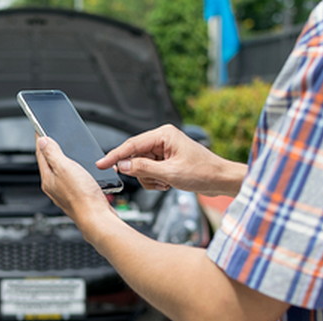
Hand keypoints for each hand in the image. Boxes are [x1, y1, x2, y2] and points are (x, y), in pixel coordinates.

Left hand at [35, 136, 114, 227]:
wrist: (97, 219)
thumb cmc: (82, 197)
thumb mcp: (65, 168)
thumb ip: (53, 153)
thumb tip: (43, 141)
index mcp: (48, 179)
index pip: (40, 154)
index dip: (41, 139)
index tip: (40, 127)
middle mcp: (55, 187)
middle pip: (50, 162)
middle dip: (52, 149)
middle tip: (52, 136)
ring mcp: (66, 192)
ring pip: (63, 171)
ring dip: (65, 159)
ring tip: (66, 150)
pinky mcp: (78, 196)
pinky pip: (74, 179)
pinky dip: (76, 170)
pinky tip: (82, 169)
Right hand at [96, 124, 245, 196]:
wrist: (221, 180)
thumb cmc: (203, 173)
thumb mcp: (170, 174)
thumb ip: (143, 169)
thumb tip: (122, 166)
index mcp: (163, 135)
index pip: (131, 145)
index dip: (114, 156)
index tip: (101, 163)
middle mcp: (163, 139)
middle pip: (135, 157)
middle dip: (143, 174)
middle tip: (158, 181)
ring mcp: (164, 150)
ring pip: (142, 167)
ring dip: (151, 180)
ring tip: (166, 183)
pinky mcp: (167, 160)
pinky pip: (150, 172)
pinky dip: (156, 181)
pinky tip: (169, 184)